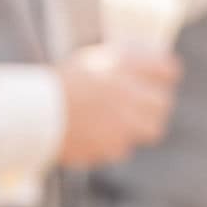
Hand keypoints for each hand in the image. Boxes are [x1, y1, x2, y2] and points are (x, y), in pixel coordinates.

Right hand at [57, 44, 180, 168]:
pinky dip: (115, 143)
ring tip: (125, 123)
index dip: (164, 75)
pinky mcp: (114, 147)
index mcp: (126, 63)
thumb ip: (124, 63)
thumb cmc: (62, 83)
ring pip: (153, 129)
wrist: (36, 113)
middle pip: (164, 102)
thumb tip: (150, 70)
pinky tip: (98, 135)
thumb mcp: (93, 59)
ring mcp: (125, 122)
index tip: (160, 79)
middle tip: (143, 105)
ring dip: (142, 126)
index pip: (169, 69)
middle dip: (156, 103)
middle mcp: (131, 91)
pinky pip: (126, 147)